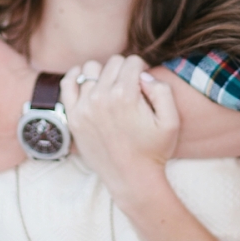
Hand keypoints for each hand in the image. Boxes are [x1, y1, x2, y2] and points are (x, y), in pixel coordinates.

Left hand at [62, 55, 179, 199]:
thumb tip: (143, 75)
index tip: (145, 83)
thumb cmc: (154, 150)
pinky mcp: (73, 116)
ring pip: (91, 68)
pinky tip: (88, 82)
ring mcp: (84, 106)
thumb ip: (162, 89)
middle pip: (113, 62)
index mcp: (126, 95)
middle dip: (125, 70)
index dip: (142, 68)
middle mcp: (101, 97)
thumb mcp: (172, 120)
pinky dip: (77, 76)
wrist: (132, 179)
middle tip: (131, 88)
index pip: (132, 61)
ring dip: (103, 73)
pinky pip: (68, 82)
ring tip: (112, 88)